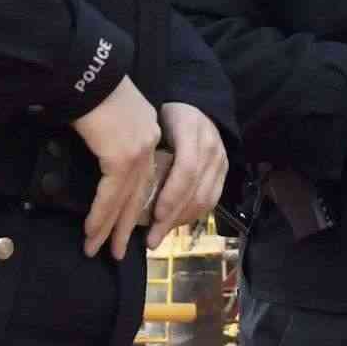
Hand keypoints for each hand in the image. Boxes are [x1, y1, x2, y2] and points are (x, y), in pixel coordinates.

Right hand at [71, 77, 159, 260]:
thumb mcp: (105, 115)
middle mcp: (148, 141)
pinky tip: (92, 233)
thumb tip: (97, 151)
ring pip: (125, 200)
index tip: (125, 223)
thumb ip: (108, 136)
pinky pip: (111, 196)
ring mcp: (138, 150)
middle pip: (139, 193)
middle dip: (126, 225)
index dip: (133, 202)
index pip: (143, 175)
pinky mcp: (122, 157)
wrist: (85, 70)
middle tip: (118, 251)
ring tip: (99, 250)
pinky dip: (100, 216)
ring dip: (110, 228)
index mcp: (146, 129)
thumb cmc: (87, 87)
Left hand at [148, 103, 226, 249]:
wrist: (194, 105)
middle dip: (172, 218)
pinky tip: (175, 224)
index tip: (154, 216)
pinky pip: (212, 200)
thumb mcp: (152, 122)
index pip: (186, 169)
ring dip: (181, 221)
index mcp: (191, 129)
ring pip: (205, 199)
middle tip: (150, 240)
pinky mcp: (224, 171)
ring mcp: (221, 159)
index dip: (171, 195)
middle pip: (195, 190)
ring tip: (159, 236)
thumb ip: (144, 146)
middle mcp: (211, 145)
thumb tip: (122, 178)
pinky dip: (192, 215)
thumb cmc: (163, 115)